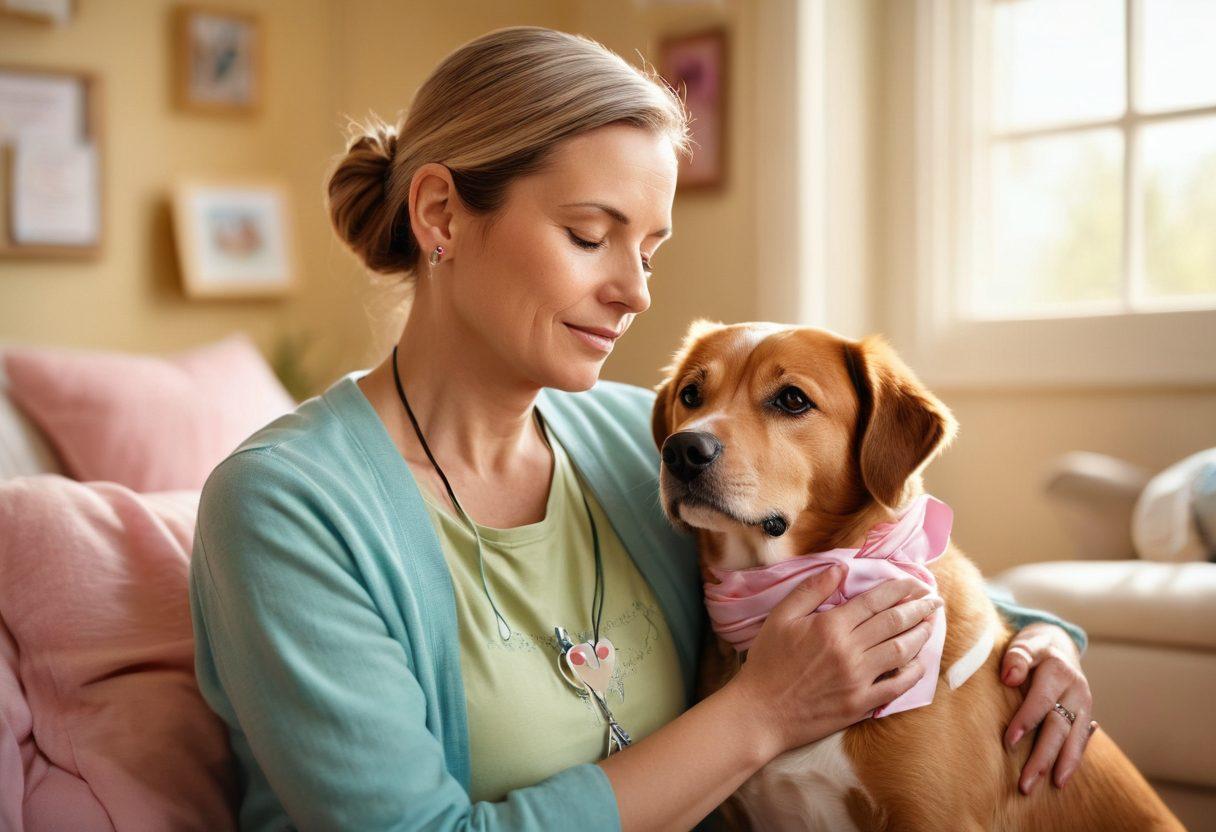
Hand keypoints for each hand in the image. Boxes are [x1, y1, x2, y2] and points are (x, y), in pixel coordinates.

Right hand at [732, 566, 941, 757]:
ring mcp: (858, 679)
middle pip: (894, 622)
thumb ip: (811, 590)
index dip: (900, 589)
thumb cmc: (768, 662)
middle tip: (933, 600)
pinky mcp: (861, 703)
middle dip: (919, 607)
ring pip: (901, 651)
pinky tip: (920, 663)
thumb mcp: (781, 617)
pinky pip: (896, 686)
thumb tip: (840, 568)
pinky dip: (913, 673)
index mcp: (831, 625)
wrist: (761, 711)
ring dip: (920, 635)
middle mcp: (850, 650)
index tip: (916, 583)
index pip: (875, 600)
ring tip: (931, 624)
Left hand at [1000, 621, 1097, 793]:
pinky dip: (1073, 759)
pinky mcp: (1086, 715)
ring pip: (1074, 738)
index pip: (1041, 701)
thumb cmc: (1034, 646)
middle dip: (1043, 756)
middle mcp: (1076, 690)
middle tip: (1026, 782)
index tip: (1008, 742)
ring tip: (1052, 786)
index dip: (1025, 721)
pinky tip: (1062, 778)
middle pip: (1059, 727)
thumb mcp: (1024, 642)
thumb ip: (1017, 657)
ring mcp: (1084, 704)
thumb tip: (1009, 677)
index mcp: (1058, 671)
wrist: (1059, 644)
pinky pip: (1081, 740)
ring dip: (1062, 765)